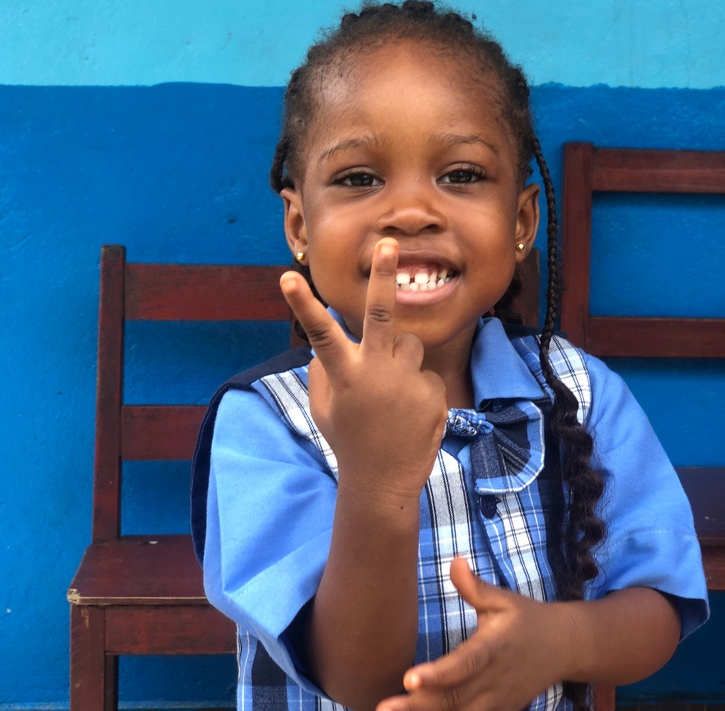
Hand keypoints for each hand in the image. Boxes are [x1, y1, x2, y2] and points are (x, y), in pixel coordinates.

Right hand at [280, 238, 447, 502]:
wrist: (383, 483)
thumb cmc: (347, 440)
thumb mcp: (324, 408)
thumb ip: (322, 371)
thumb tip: (321, 344)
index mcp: (345, 375)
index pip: (320, 333)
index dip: (303, 303)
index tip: (288, 276)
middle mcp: (377, 372)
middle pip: (381, 315)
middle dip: (384, 277)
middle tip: (389, 244)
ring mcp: (408, 382)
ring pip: (410, 346)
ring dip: (403, 360)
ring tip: (393, 397)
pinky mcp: (433, 392)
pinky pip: (426, 375)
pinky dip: (418, 389)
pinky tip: (410, 416)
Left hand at [376, 557, 568, 710]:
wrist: (563, 647)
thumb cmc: (525, 618)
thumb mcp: (503, 599)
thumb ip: (475, 587)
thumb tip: (454, 560)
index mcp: (495, 648)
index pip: (464, 665)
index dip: (438, 674)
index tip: (409, 679)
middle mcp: (495, 680)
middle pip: (454, 699)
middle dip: (418, 706)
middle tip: (382, 707)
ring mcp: (497, 702)